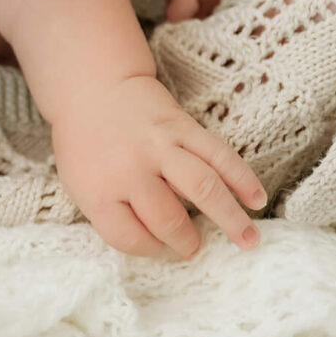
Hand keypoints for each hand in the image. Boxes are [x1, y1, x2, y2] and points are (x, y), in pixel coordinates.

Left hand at [52, 75, 266, 258]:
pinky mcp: (182, 126)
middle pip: (167, 219)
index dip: (148, 249)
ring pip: (202, 187)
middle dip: (186, 241)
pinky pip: (218, 155)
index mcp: (98, 190)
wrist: (92, 87)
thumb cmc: (84, 144)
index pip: (128, 237)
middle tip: (195, 249)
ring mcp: (158, 146)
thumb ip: (111, 213)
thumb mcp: (79, 184)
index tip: (159, 247)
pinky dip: (241, 178)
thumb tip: (158, 242)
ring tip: (250, 240)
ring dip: (230, 217)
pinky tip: (255, 199)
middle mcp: (130, 170)